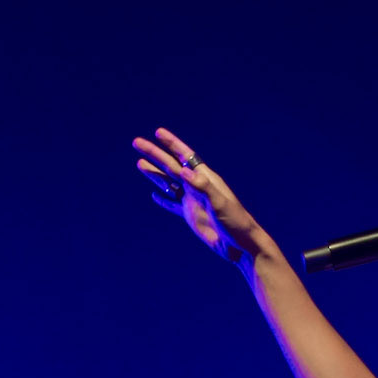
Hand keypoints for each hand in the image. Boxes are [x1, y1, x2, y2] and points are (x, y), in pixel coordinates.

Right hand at [132, 128, 260, 264]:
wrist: (241, 245)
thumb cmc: (235, 222)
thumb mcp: (219, 203)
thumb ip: (202, 187)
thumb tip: (183, 170)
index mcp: (205, 178)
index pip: (185, 156)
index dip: (172, 144)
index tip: (158, 133)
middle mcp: (197, 186)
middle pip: (171, 166)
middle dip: (155, 154)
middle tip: (137, 142)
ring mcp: (193, 201)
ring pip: (169, 183)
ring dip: (155, 173)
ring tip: (140, 163)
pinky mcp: (191, 215)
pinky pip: (173, 205)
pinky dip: (163, 200)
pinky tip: (154, 195)